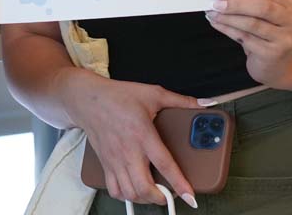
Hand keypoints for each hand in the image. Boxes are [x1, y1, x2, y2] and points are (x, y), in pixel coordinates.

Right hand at [59, 69, 199, 206]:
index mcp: (143, 134)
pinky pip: (114, 190)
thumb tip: (204, 103)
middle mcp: (128, 151)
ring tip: (155, 193)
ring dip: (145, 198)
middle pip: (144, 187)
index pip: (164, 164)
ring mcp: (115, 159)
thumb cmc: (118, 96)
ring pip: (129, 192)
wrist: (87, 99)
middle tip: (170, 194)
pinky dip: (126, 196)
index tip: (190, 197)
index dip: (179, 183)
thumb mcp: (152, 93)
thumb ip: (180, 101)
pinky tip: (134, 190)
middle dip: (161, 197)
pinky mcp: (105, 163)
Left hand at [206, 0, 291, 86]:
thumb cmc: (267, 36)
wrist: (278, 67)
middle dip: (235, 3)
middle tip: (215, 2)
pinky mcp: (273, 53)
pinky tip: (216, 24)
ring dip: (228, 17)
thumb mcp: (265, 17)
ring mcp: (285, 39)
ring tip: (212, 13)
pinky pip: (245, 38)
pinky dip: (228, 29)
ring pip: (252, 23)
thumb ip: (249, 3)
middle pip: (263, 6)